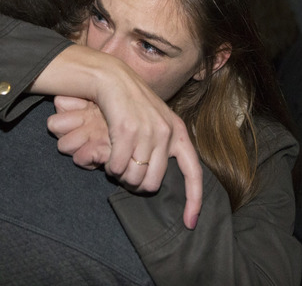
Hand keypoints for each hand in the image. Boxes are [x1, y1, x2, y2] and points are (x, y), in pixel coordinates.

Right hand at [34, 45, 202, 228]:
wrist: (112, 79)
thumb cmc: (132, 105)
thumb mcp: (157, 123)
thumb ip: (163, 147)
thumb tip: (157, 179)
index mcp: (178, 133)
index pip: (193, 173)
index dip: (193, 200)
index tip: (189, 223)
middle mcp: (167, 133)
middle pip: (153, 184)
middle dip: (136, 186)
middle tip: (125, 174)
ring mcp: (147, 131)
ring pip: (133, 178)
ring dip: (120, 176)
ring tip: (116, 161)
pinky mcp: (126, 131)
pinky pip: (116, 167)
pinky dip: (109, 167)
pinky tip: (108, 155)